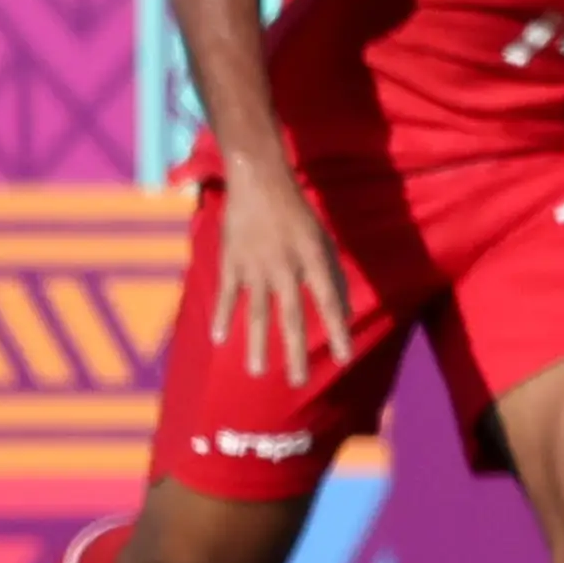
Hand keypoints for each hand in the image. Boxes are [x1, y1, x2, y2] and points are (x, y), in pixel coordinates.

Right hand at [209, 170, 352, 385]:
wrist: (259, 180)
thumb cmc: (297, 213)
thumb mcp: (323, 241)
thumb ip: (333, 277)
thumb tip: (344, 314)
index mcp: (313, 259)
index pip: (329, 302)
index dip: (337, 331)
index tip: (344, 359)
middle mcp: (285, 266)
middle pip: (292, 316)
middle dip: (295, 352)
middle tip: (297, 382)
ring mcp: (255, 265)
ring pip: (257, 313)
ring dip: (257, 345)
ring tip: (257, 372)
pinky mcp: (231, 261)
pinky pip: (228, 295)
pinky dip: (223, 317)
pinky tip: (219, 341)